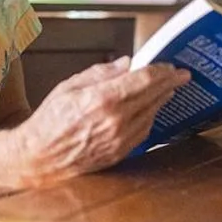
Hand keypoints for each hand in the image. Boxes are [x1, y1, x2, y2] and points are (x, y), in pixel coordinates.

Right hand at [12, 57, 189, 186]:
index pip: (144, 80)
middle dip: (170, 83)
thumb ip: (101, 73)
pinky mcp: (121, 152)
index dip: (162, 71)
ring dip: (162, 99)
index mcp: (103, 99)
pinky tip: (151, 108)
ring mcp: (120, 139)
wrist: (39, 157)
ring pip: (152, 113)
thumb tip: (126, 64)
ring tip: (167, 89)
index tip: (172, 66)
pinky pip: (144, 130)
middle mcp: (116, 120)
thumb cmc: (49, 121)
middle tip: (181, 75)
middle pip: (154, 96)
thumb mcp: (70, 87)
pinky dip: (150, 116)